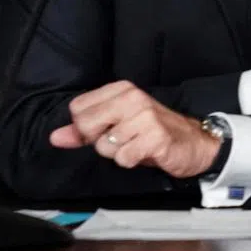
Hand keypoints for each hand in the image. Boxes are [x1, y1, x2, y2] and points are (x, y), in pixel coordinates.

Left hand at [49, 81, 218, 177]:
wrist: (194, 142)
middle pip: (86, 124)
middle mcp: (134, 98)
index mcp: (122, 90)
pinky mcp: (155, 137)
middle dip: (99, 140)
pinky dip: (131, 161)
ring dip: (118, 153)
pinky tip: (146, 153)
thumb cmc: (153, 132)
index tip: (107, 129)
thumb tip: (55, 137)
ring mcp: (146, 117)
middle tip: (123, 139)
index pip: (78, 108)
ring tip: (137, 146)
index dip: (86, 127)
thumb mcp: (117, 126)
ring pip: (104, 145)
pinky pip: (123, 158)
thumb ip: (84, 131)